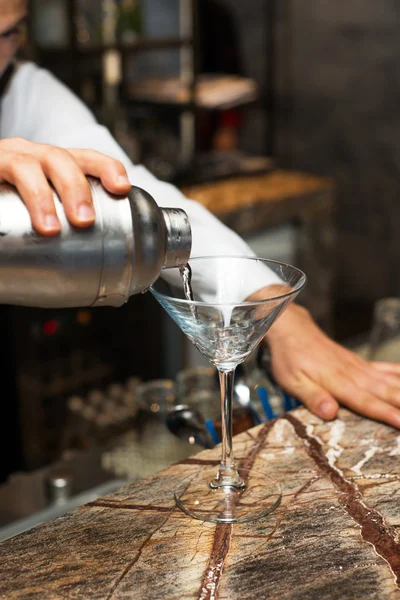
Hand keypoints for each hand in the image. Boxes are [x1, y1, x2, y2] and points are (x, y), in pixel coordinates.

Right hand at [0, 137, 130, 235]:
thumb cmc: (13, 217)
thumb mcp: (42, 219)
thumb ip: (65, 239)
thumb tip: (92, 284)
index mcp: (55, 167)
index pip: (86, 159)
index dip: (107, 168)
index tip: (121, 189)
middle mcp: (32, 157)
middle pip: (60, 159)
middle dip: (76, 188)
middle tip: (84, 221)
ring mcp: (6, 159)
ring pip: (26, 166)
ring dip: (41, 196)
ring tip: (49, 228)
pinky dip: (1, 189)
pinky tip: (6, 206)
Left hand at [265, 302, 399, 428]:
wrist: (292, 329)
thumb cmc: (289, 357)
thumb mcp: (291, 380)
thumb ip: (312, 397)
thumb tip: (330, 412)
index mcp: (337, 381)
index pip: (365, 401)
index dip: (385, 413)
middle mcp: (353, 374)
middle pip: (385, 391)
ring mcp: (359, 367)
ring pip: (390, 381)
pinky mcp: (360, 363)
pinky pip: (386, 369)